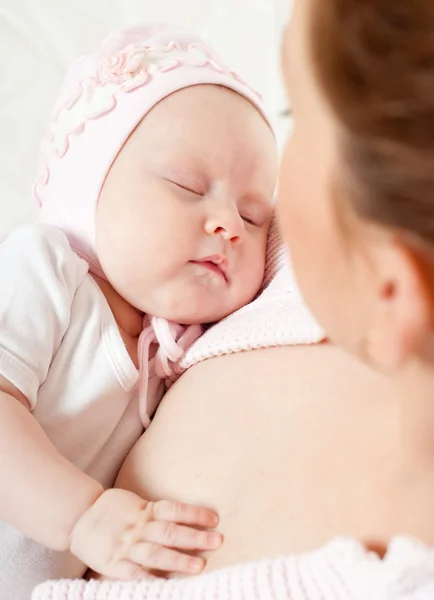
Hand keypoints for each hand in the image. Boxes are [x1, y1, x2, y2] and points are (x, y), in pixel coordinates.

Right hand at [69, 489, 221, 577]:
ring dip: (179, 559)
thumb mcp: (135, 503)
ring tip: (200, 566)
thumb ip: (156, 511)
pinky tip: (167, 585)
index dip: (194, 513)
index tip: (215, 518)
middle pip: (171, 531)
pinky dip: (151, 579)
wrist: (79, 517)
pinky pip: (136, 573)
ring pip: (156, 552)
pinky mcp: (115, 563)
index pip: (174, 510)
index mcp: (145, 510)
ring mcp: (127, 546)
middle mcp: (139, 527)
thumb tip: (186, 516)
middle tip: (218, 541)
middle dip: (195, 537)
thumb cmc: (112, 511)